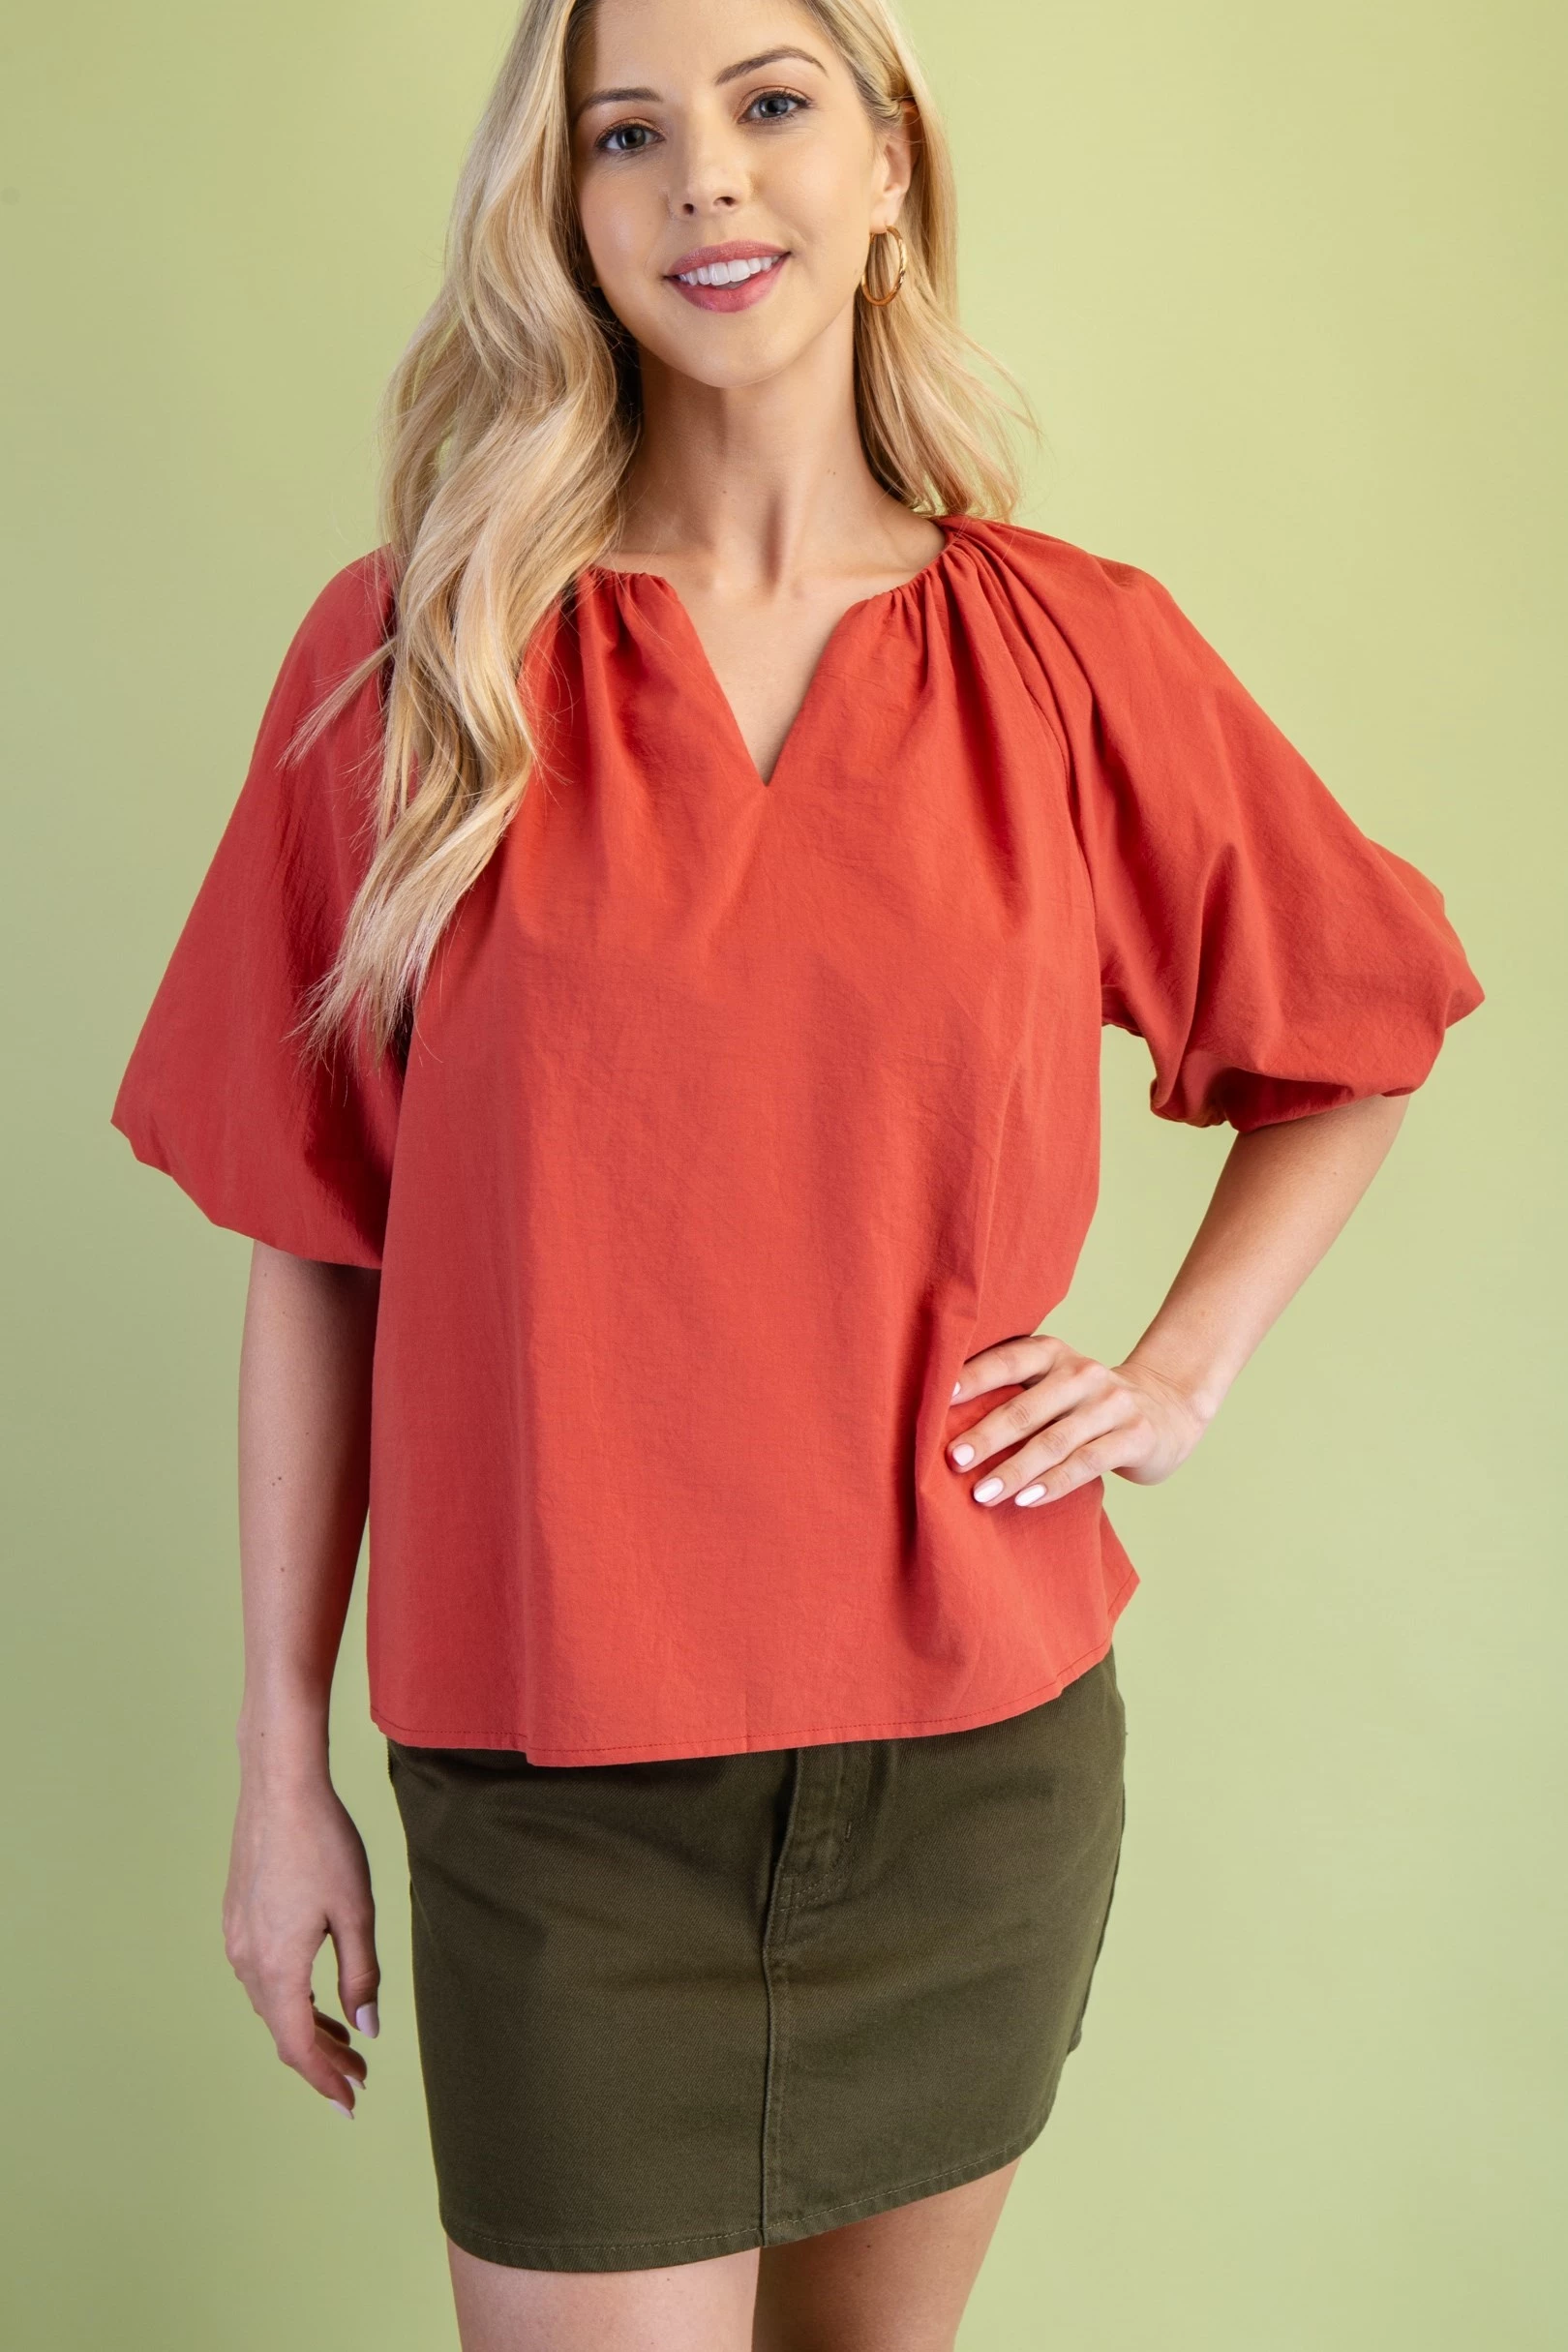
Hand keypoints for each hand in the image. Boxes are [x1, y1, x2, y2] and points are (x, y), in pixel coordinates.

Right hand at [222, 1769, 380, 2117]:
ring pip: (270, 2003)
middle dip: (321, 2057)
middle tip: (358, 2075)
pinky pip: (261, 1975)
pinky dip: (289, 1995)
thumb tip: (367, 2029)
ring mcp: (236, 1937)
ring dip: (305, 2025)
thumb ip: (360, 1976)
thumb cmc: (324, 1844)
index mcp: (277, 1967)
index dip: (323, 2078)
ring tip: (344, 2038)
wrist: (279, 1787)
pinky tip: (313, 1990)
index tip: (349, 2102)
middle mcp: (247, 1960)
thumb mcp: (356, 1913)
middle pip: (282, 2030)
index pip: (297, 2046)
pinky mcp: (236, 1915)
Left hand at [946, 1331, 1211, 1507]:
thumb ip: (1012, 1393)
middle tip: (952, 1460)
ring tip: (982, 1493)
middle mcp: (1083, 1373)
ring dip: (1015, 1470)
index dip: (973, 1378)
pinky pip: (1087, 1463)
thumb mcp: (1053, 1384)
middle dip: (986, 1436)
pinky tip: (1026, 1499)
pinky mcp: (1135, 1436)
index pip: (1008, 1359)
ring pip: (1055, 1441)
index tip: (937, 1401)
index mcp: (1054, 1353)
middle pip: (1026, 1407)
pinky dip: (1053, 1484)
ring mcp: (1112, 1404)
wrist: (1166, 1409)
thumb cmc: (1085, 1404)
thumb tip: (941, 1422)